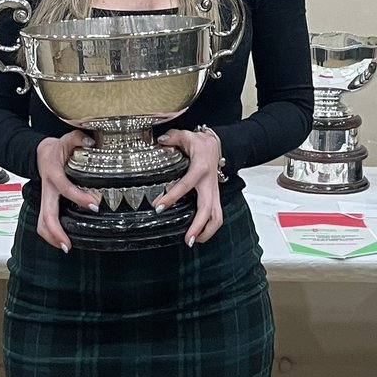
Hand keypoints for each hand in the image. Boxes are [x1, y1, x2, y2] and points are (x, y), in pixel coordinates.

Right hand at [35, 131, 101, 252]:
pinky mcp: (47, 204)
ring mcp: (45, 198)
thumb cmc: (57, 149)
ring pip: (41, 222)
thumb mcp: (68, 140)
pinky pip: (43, 222)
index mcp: (54, 175)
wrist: (40, 153)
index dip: (79, 197)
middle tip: (69, 244)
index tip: (94, 204)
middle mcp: (48, 190)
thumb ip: (79, 138)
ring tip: (66, 247)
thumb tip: (91, 142)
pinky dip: (51, 234)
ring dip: (51, 237)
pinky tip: (62, 241)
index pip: (65, 189)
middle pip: (46, 215)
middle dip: (56, 231)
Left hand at [154, 127, 222, 246]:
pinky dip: (209, 228)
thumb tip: (160, 140)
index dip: (172, 197)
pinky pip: (216, 216)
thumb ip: (172, 137)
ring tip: (192, 241)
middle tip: (186, 239)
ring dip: (207, 231)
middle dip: (198, 226)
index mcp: (200, 169)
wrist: (215, 145)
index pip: (185, 185)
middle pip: (208, 209)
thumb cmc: (200, 144)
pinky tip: (197, 235)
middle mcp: (209, 183)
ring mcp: (214, 192)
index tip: (159, 207)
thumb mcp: (186, 135)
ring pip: (217, 217)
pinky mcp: (215, 198)